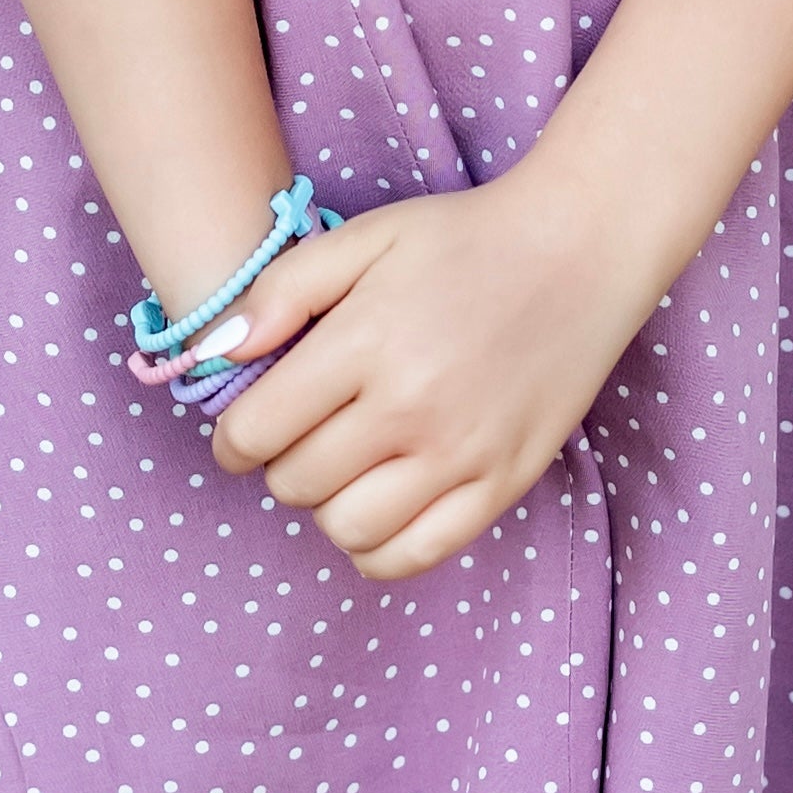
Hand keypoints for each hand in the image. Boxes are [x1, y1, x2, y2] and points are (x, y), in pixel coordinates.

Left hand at [205, 171, 657, 581]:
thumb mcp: (365, 237)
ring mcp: (461, 455)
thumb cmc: (464, 239)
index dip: (234, 437)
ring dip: (328, 504)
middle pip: (296, 483)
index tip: (248, 426)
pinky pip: (412, 556)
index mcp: (367, 342)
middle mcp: (412, 408)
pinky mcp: (501, 485)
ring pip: (347, 529)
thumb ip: (281, 291)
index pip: (257, 431)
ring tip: (345, 464)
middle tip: (306, 431)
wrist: (578, 253)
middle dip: (282, 462)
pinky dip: (378, 544)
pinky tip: (380, 501)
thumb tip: (214, 356)